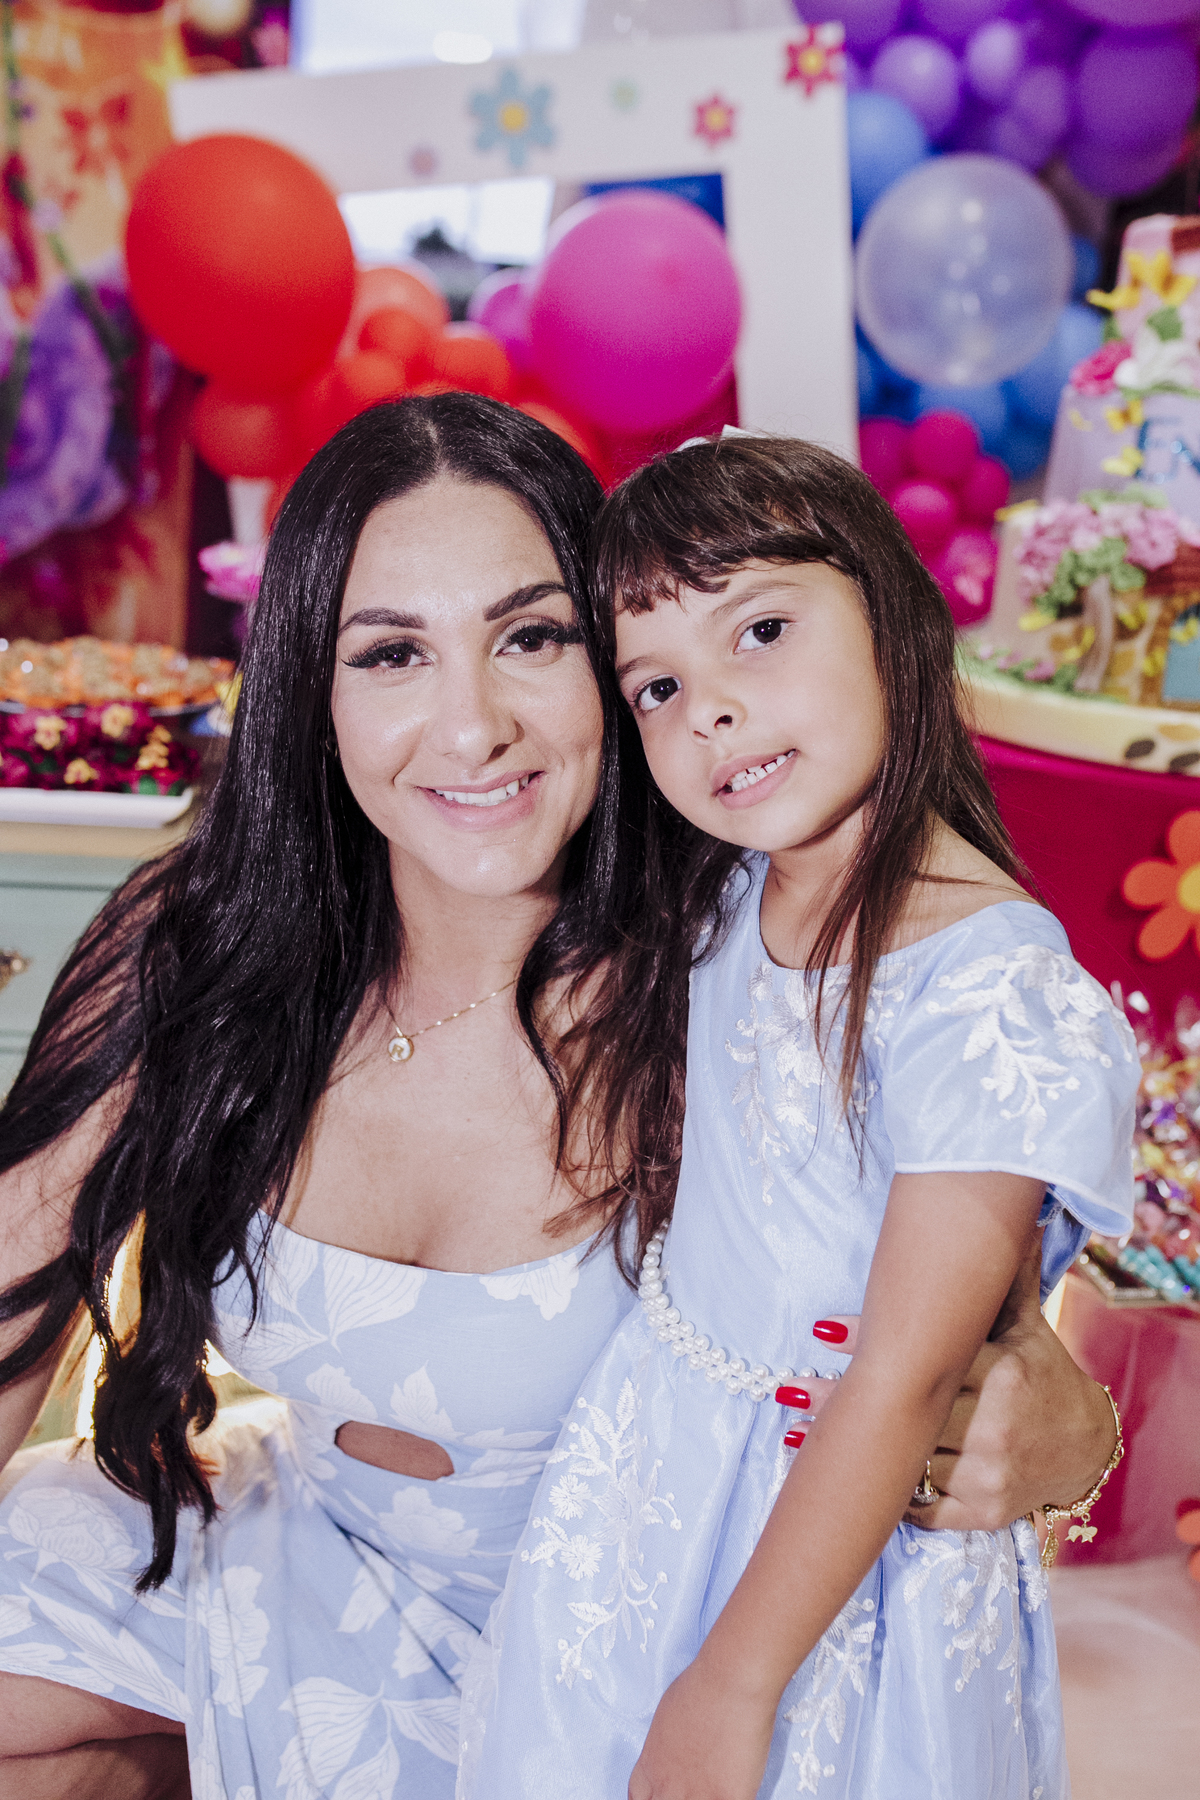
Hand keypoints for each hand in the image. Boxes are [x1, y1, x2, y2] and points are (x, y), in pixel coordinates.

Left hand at [628, 1657, 775, 1799]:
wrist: (729, 1682)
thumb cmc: (700, 1687)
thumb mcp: (666, 1717)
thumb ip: (666, 1748)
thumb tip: (677, 1754)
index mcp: (650, 1767)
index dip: (651, 1799)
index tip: (663, 1792)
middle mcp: (668, 1788)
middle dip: (676, 1798)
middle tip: (691, 1787)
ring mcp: (698, 1797)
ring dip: (705, 1798)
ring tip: (714, 1782)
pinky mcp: (728, 1799)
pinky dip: (734, 1796)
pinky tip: (737, 1787)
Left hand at [803, 1243, 1116, 1531]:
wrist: (1085, 1447)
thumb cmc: (1042, 1374)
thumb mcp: (1026, 1323)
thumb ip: (1006, 1276)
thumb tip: (1013, 1211)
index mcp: (1004, 1373)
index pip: (930, 1355)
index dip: (874, 1341)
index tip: (820, 1332)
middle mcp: (997, 1426)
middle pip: (907, 1413)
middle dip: (842, 1403)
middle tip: (787, 1390)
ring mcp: (990, 1475)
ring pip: (907, 1463)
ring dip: (852, 1454)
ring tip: (794, 1437)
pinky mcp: (984, 1513)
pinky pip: (923, 1507)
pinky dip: (887, 1496)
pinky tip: (845, 1487)